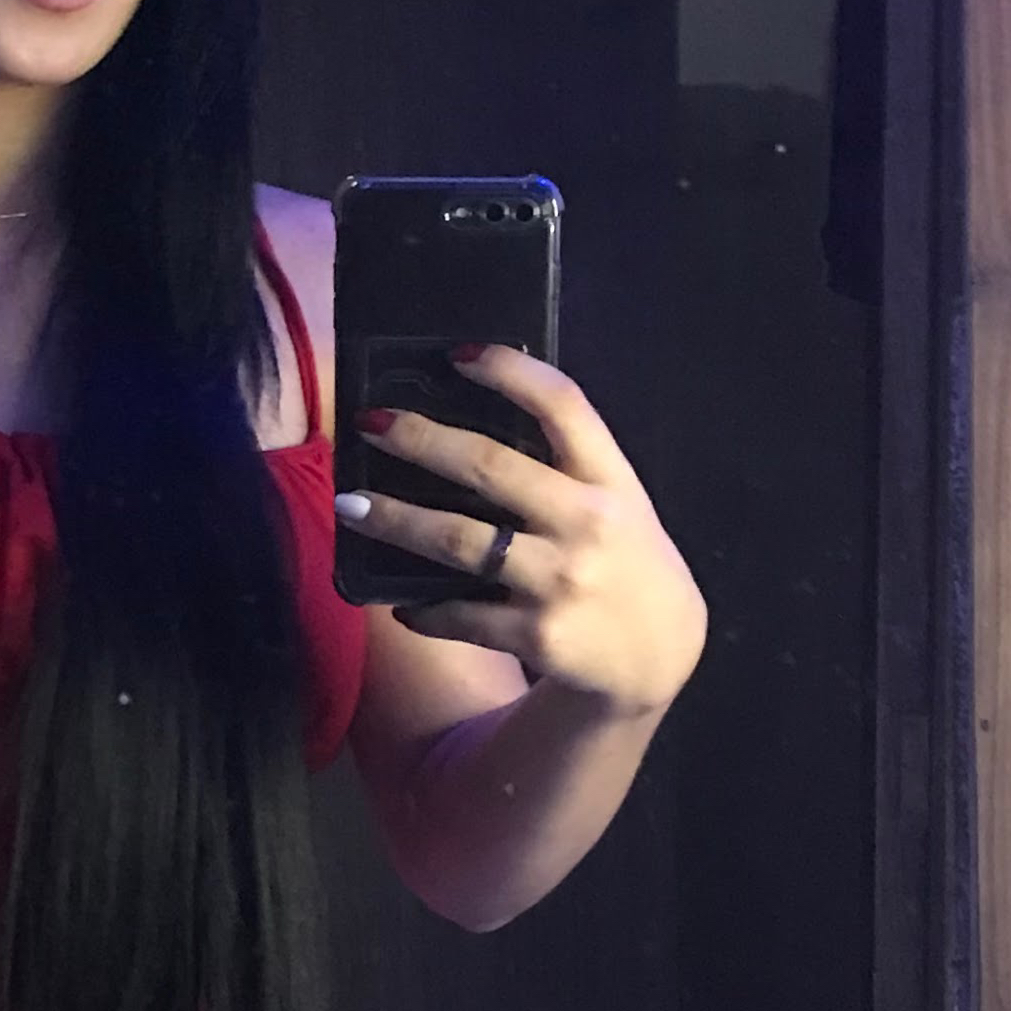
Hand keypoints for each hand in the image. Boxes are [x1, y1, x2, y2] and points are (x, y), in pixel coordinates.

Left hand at [337, 348, 706, 718]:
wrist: (660, 656)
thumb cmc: (625, 562)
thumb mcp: (618, 502)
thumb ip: (566, 465)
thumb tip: (473, 418)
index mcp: (609, 479)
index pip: (563, 405)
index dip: (510, 372)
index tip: (458, 355)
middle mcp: (586, 522)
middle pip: (490, 466)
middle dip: (420, 440)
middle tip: (369, 423)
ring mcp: (560, 580)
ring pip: (458, 541)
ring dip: (395, 520)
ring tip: (350, 507)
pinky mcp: (536, 635)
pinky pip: (460, 615)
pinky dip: (423, 609)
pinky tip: (401, 602)